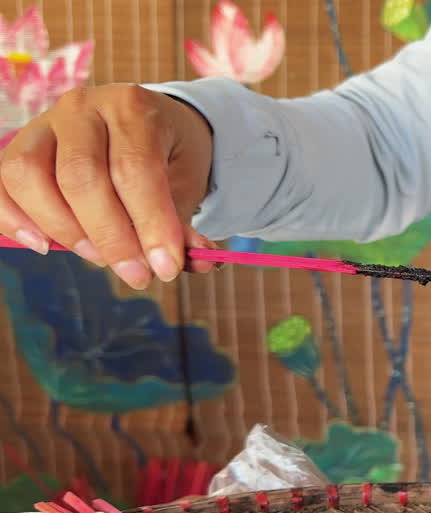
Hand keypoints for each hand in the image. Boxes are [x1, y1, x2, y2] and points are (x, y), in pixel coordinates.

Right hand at [0, 84, 215, 288]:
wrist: (147, 124)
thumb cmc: (168, 155)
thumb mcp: (187, 182)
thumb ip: (183, 222)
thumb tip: (197, 263)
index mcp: (132, 107)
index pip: (135, 169)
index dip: (150, 224)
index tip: (167, 268)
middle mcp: (82, 107)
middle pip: (81, 177)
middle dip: (110, 237)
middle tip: (137, 275)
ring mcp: (44, 123)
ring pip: (30, 175)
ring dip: (63, 228)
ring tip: (98, 258)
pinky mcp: (19, 145)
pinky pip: (0, 182)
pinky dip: (13, 219)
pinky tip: (43, 246)